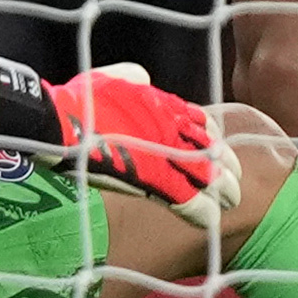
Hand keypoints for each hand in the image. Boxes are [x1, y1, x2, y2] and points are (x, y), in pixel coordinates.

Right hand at [0, 56, 235, 215]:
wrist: (60, 121)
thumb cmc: (80, 99)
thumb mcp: (114, 77)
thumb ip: (135, 79)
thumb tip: (144, 79)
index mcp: (163, 105)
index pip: (202, 122)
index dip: (214, 138)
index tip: (220, 148)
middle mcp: (171, 128)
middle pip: (211, 148)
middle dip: (226, 165)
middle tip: (237, 179)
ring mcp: (165, 154)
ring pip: (207, 175)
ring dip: (222, 189)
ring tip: (234, 201)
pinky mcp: (153, 180)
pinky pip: (187, 199)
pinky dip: (202, 211)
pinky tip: (214, 220)